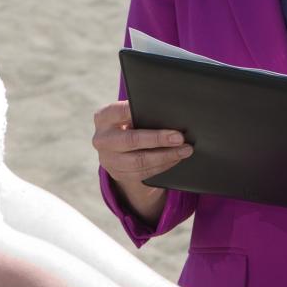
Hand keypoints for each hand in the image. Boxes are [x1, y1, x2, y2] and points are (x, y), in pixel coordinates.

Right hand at [92, 100, 191, 217]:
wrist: (117, 148)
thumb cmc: (129, 123)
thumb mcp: (128, 114)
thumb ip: (140, 112)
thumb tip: (168, 113)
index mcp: (104, 117)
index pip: (121, 112)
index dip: (140, 112)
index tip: (163, 113)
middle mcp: (102, 139)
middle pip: (132, 140)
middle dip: (158, 139)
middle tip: (179, 138)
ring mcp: (108, 159)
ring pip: (139, 161)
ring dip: (165, 156)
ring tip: (184, 150)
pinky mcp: (118, 174)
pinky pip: (143, 173)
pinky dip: (162, 166)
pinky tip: (175, 159)